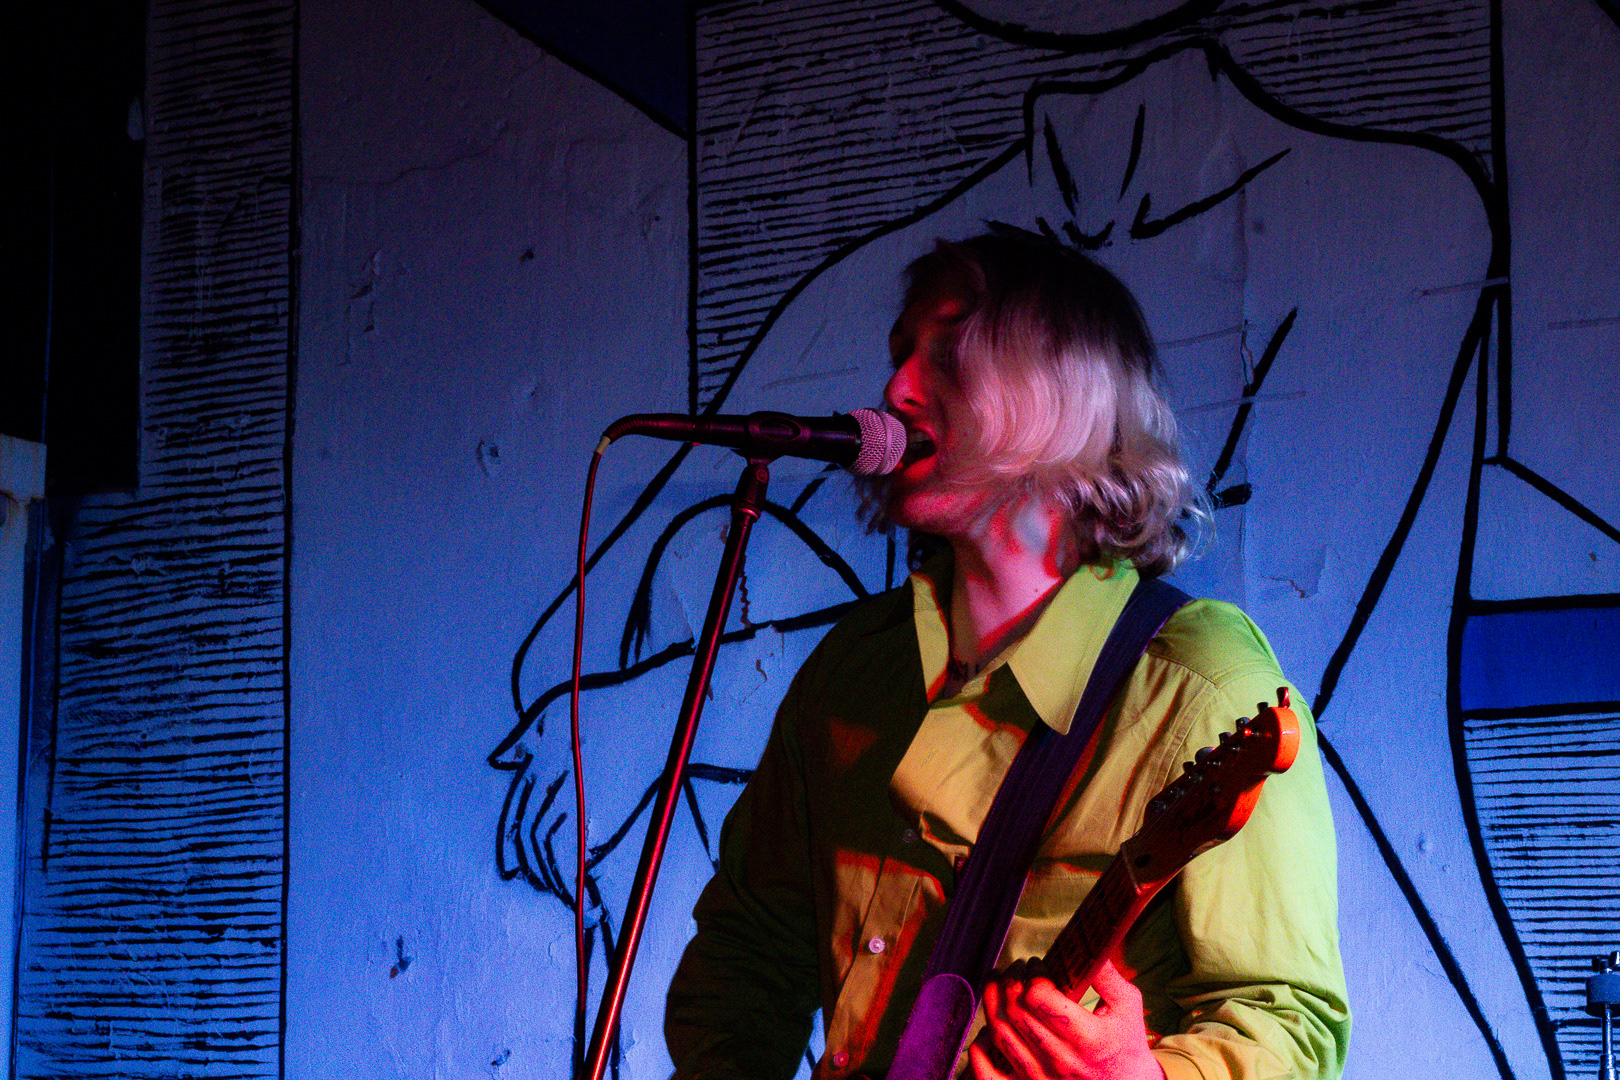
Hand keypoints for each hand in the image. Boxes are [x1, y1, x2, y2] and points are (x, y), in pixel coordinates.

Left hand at [968, 958, 1165, 1079]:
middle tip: (1016, 969)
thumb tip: (1086, 943)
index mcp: (1087, 1037)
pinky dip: (979, 1051)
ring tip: (997, 984)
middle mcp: (1061, 1059)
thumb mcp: (1128, 1006)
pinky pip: (989, 1074)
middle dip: (1010, 981)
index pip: (1040, 999)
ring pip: (1001, 1036)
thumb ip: (1107, 975)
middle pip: (1016, 1013)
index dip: (1032, 976)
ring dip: (992, 1003)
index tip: (1036, 965)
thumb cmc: (1126, 1043)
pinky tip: (984, 1030)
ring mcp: (1042, 1076)